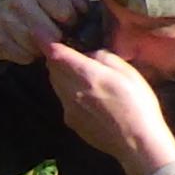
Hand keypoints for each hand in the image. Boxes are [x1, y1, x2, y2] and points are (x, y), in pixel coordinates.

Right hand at [0, 0, 92, 68]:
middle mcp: (19, 1)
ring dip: (43, 50)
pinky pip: (23, 57)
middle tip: (56, 37)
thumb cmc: (40, 9)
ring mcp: (4, 21)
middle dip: (57, 39)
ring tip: (42, 42)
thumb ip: (77, 2)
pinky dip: (29, 57)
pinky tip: (28, 48)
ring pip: (36, 47)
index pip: (66, 14)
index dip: (72, 23)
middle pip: (50, 34)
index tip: (69, 24)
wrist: (1, 17)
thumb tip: (86, 11)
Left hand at [45, 42, 174, 174]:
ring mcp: (68, 108)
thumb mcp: (127, 72)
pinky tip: (88, 96)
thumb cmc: (138, 104)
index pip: (57, 54)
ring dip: (62, 75)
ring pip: (56, 84)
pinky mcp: (70, 122)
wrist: (136, 142)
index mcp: (87, 76)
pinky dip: (68, 92)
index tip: (37, 32)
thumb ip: (103, 57)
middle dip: (56, 58)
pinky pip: (63, 100)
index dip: (45, 41)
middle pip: (52, 69)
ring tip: (80, 73)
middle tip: (68, 52)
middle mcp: (71, 91)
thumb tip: (88, 54)